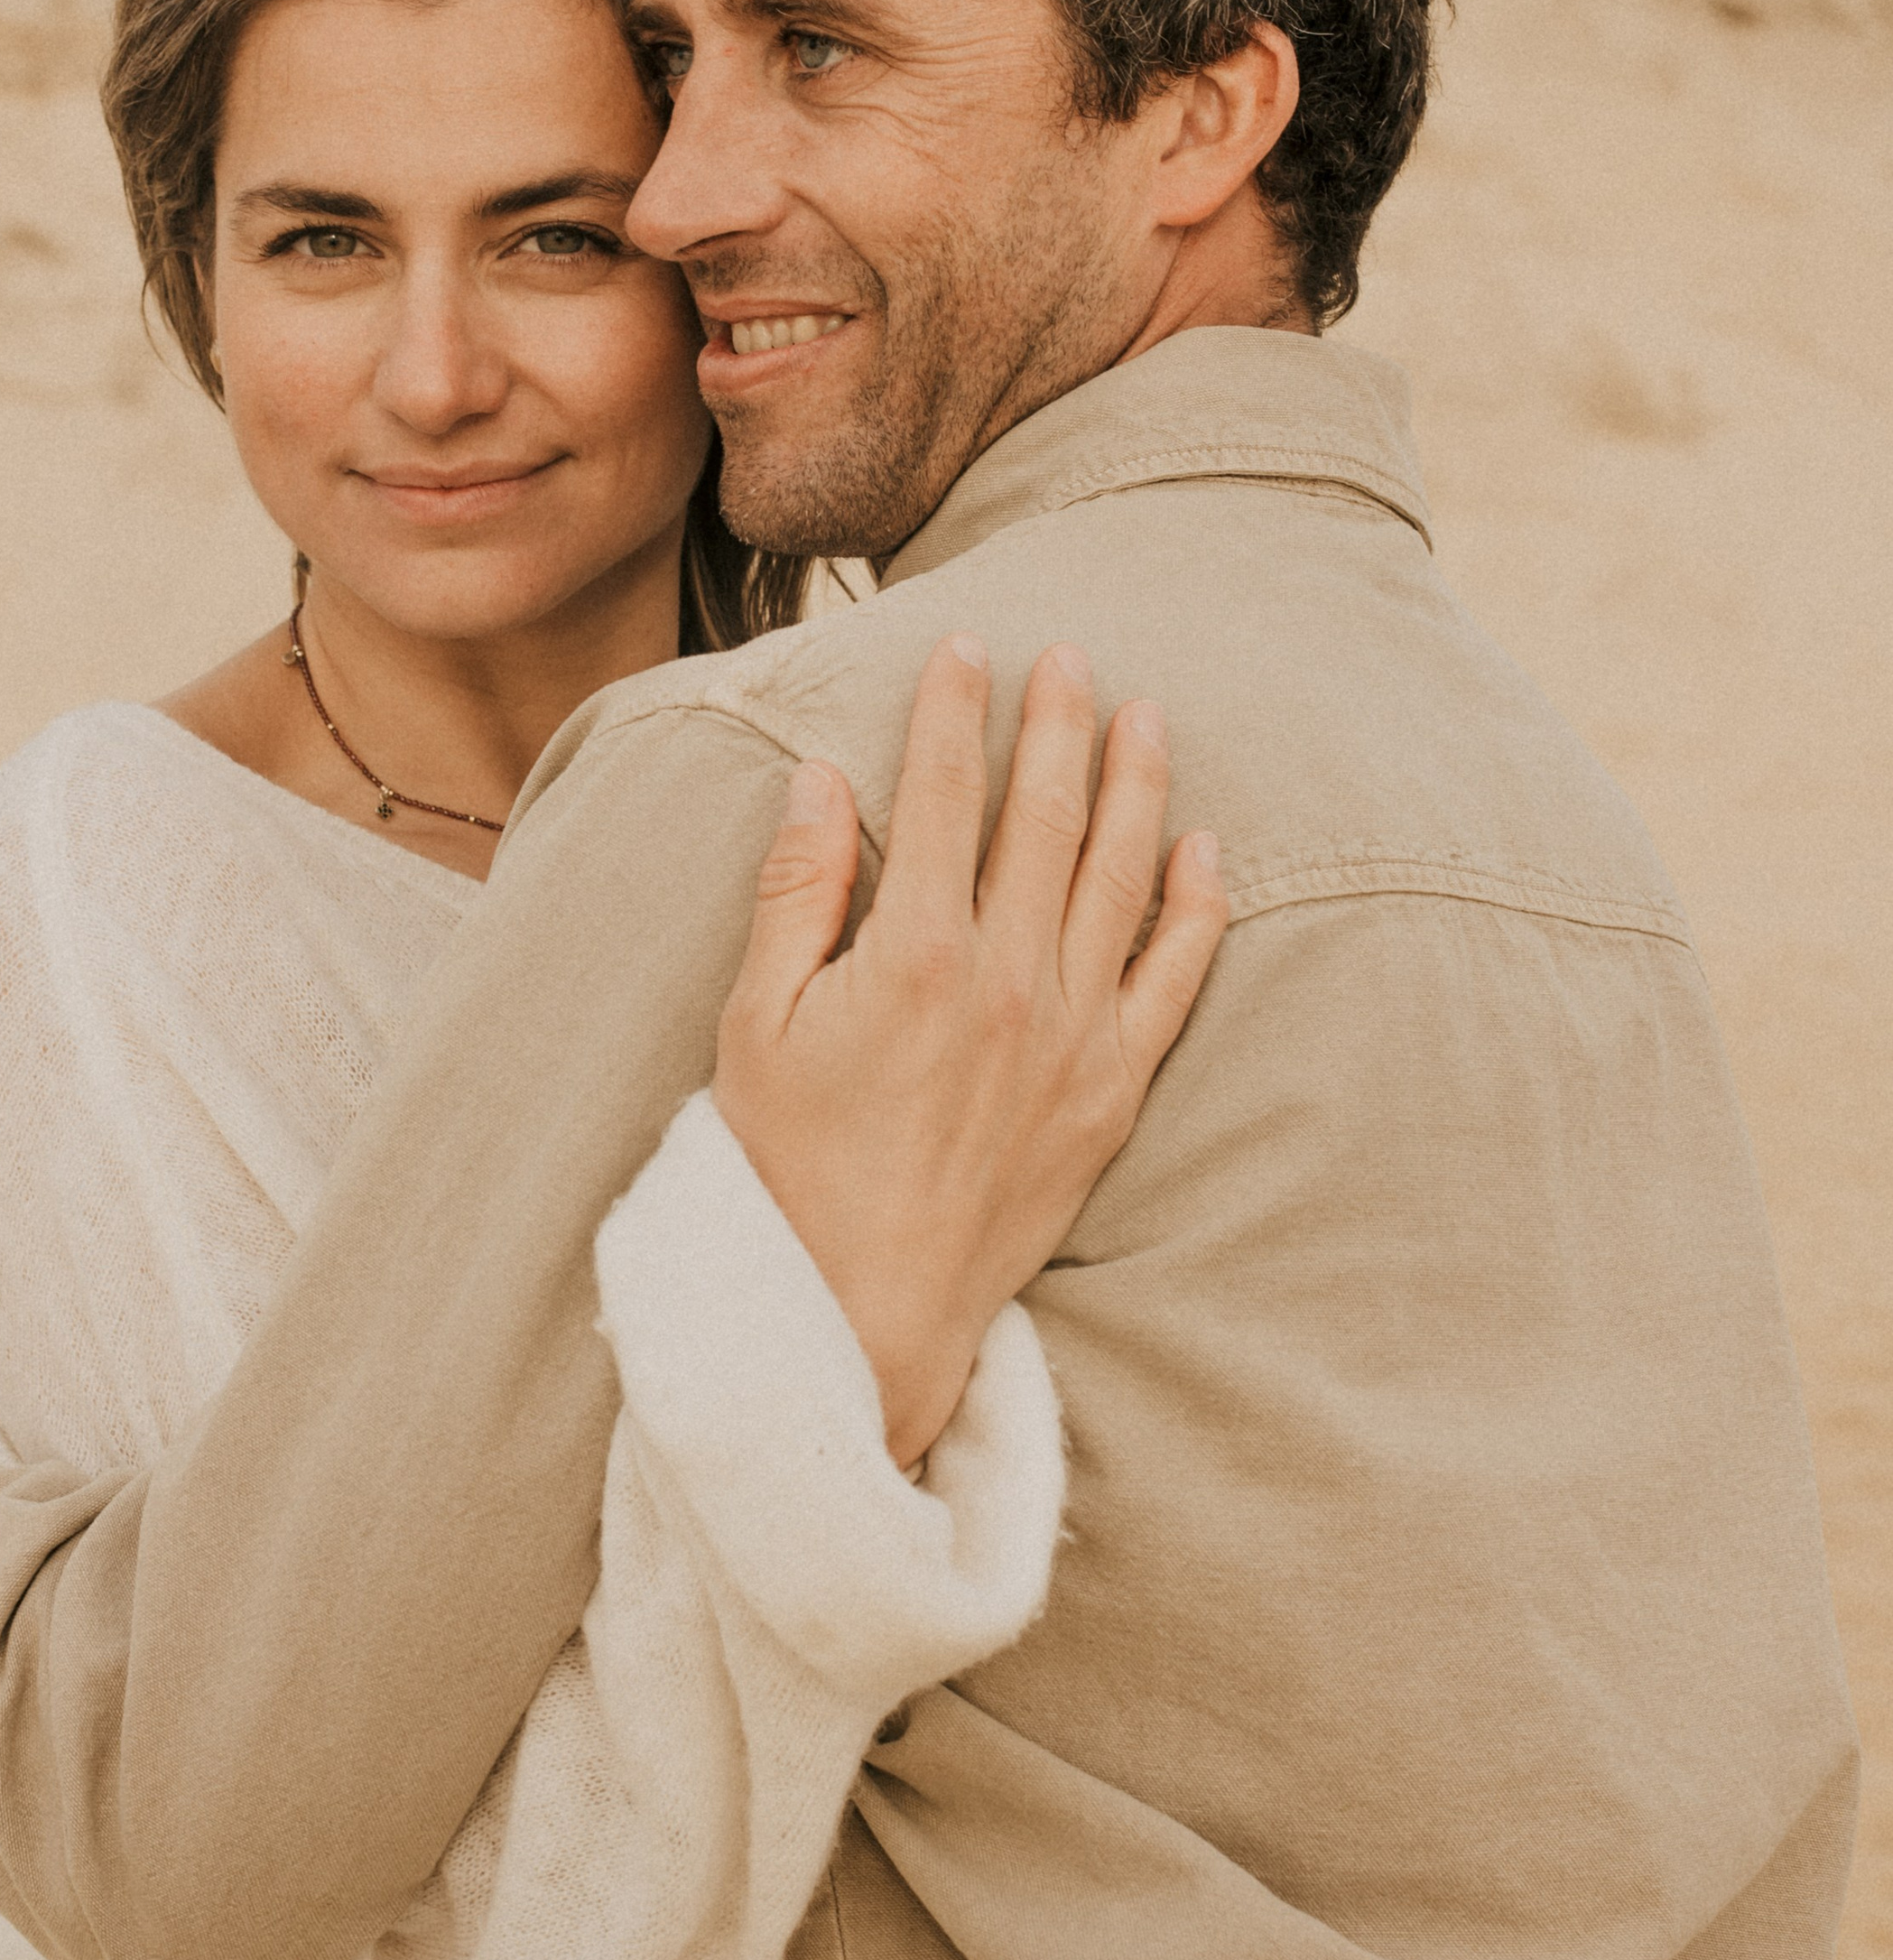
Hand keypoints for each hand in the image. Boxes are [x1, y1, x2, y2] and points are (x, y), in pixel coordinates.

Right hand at [713, 634, 1226, 1465]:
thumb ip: (799, 892)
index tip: (966, 649)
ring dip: (1136, 785)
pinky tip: (1204, 847)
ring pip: (1121, 877)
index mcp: (914, 953)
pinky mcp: (1111, 1093)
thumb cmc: (786, 1168)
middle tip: (1070, 655)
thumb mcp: (755, 1023)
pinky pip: (1174, 981)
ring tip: (1143, 715)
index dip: (956, 710)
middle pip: (1045, 815)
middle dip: (1057, 722)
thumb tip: (825, 777)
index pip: (945, 793)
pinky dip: (1195, 908)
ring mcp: (1073, 1037)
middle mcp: (1010, 981)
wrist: (857, 1310)